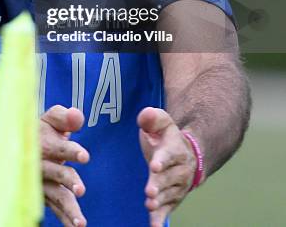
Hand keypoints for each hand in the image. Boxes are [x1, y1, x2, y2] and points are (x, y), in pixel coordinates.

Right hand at [40, 105, 89, 226]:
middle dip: (68, 180)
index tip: (84, 156)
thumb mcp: (50, 118)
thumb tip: (77, 115)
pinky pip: (54, 208)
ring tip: (81, 222)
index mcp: (44, 144)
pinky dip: (64, 218)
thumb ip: (65, 117)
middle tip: (81, 189)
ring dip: (68, 209)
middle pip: (56, 173)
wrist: (14, 146)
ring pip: (55, 196)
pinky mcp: (43, 195)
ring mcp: (41, 183)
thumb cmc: (41, 130)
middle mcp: (41, 165)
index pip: (59, 147)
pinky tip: (76, 226)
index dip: (71, 151)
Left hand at [137, 107, 197, 226]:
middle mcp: (180, 169)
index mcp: (176, 149)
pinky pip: (168, 210)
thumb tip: (145, 115)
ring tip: (150, 205)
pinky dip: (161, 219)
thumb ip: (152, 117)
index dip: (161, 160)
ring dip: (160, 201)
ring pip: (169, 195)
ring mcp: (178, 186)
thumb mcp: (161, 122)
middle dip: (159, 185)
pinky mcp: (173, 199)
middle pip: (168, 178)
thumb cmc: (166, 137)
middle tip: (149, 192)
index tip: (154, 165)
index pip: (168, 154)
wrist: (187, 154)